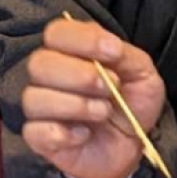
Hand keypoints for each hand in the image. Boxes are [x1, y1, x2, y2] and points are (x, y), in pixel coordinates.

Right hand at [21, 17, 165, 177]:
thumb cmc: (132, 103)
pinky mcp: (40, 138)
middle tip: (109, 88)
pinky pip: (34, 131)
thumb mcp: (142, 73)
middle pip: (38, 63)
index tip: (114, 53)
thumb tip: (109, 46)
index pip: (56, 32)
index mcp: (70, 51)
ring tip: (103, 112)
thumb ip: (126, 55)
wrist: (133, 146)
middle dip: (78, 75)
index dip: (83, 40)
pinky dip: (62, 134)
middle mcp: (49, 75)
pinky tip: (85, 134)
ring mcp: (41, 107)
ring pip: (34, 98)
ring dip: (75, 105)